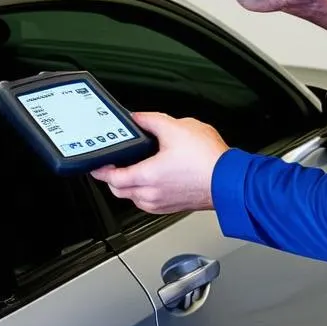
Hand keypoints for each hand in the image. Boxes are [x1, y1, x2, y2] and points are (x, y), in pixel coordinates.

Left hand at [91, 111, 228, 213]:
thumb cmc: (208, 159)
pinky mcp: (172, 207)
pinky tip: (153, 178)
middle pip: (118, 191)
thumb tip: (137, 118)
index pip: (110, 178)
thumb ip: (151, 121)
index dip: (99, 169)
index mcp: (147, 176)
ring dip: (129, 185)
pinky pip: (148, 202)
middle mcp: (151, 194)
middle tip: (114, 163)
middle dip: (112, 178)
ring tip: (134, 168)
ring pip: (133, 198)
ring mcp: (161, 204)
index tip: (96, 163)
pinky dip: (144, 192)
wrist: (230, 179)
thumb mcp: (176, 127)